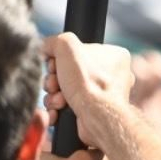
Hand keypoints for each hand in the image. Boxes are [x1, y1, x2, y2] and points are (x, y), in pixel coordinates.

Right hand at [42, 34, 135, 148]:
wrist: (96, 118)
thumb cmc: (88, 83)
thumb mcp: (67, 47)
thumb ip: (55, 41)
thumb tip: (46, 48)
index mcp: (114, 56)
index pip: (77, 51)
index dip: (59, 58)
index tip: (55, 65)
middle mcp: (112, 75)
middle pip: (68, 71)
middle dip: (54, 80)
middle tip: (54, 85)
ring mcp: (103, 94)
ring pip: (65, 89)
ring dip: (54, 95)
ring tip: (59, 100)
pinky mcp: (93, 111)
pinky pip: (69, 105)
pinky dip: (59, 108)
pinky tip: (58, 110)